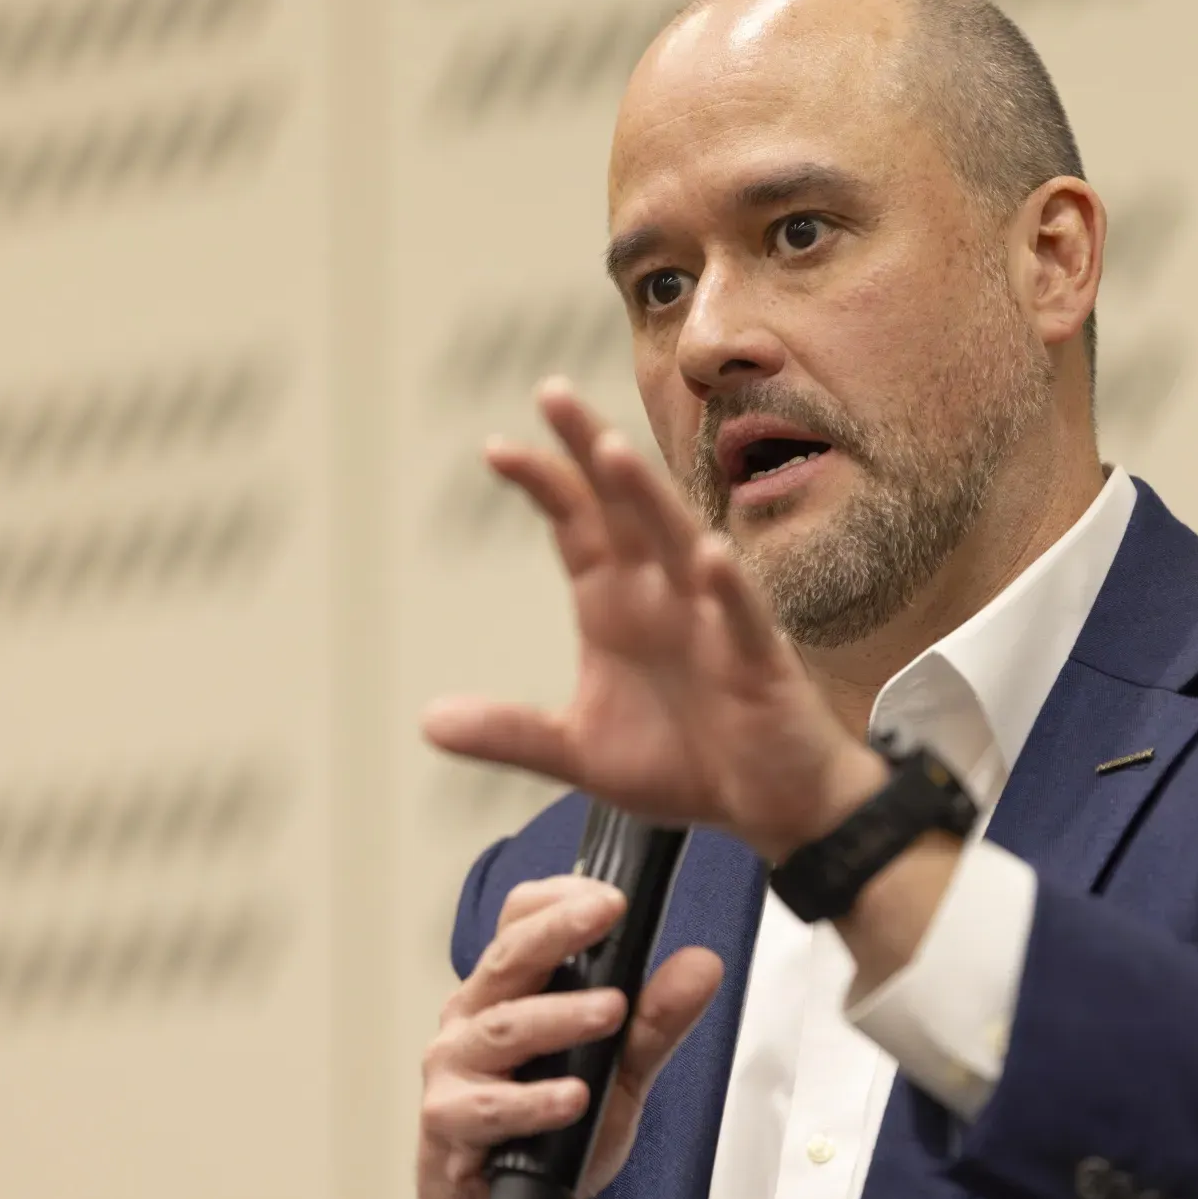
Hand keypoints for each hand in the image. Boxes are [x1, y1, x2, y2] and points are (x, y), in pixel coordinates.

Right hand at [417, 875, 723, 1198]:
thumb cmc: (549, 1125)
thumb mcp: (619, 1069)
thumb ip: (657, 1019)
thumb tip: (702, 965)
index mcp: (509, 987)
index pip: (522, 918)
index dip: (562, 897)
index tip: (613, 894)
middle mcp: (474, 1015)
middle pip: (510, 956)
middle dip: (559, 929)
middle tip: (606, 913)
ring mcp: (455, 1067)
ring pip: (503, 1026)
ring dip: (560, 1016)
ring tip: (611, 1011)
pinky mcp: (448, 1122)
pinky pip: (490, 1107)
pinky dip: (534, 1102)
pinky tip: (573, 1098)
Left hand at [422, 380, 885, 860]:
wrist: (769, 804)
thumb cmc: (687, 761)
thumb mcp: (582, 753)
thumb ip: (513, 734)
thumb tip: (428, 722)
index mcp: (619, 604)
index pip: (578, 524)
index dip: (543, 482)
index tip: (496, 448)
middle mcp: (664, 595)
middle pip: (625, 508)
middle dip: (590, 451)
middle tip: (551, 394)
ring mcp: (713, 620)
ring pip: (678, 542)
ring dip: (647, 498)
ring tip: (613, 454)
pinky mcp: (757, 660)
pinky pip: (741, 616)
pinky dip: (725, 587)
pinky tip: (705, 557)